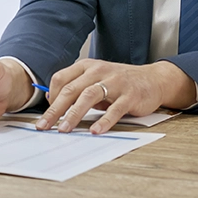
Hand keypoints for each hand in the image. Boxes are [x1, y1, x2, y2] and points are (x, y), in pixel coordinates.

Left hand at [38, 59, 194, 133]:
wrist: (153, 79)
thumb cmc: (119, 82)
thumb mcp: (95, 79)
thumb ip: (77, 87)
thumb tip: (53, 100)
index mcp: (87, 66)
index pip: (61, 79)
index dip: (51, 97)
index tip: (47, 114)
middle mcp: (98, 71)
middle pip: (71, 89)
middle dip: (55, 110)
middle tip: (44, 126)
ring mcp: (114, 82)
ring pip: (89, 96)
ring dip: (74, 114)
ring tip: (64, 129)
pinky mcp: (130, 95)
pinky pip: (114, 109)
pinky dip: (103, 121)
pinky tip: (95, 131)